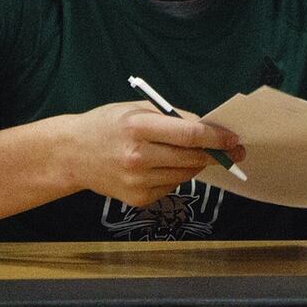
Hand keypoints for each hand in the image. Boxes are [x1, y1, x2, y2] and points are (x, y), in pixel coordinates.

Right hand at [63, 101, 243, 206]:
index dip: (216, 137)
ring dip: (197, 165)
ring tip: (197, 154)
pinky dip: (176, 176)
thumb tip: (207, 127)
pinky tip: (164, 165)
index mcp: (138, 127)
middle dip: (216, 154)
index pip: (189, 134)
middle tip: (232, 150)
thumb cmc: (107, 124)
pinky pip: (170, 187)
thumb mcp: (136, 108)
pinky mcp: (137, 199)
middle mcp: (138, 157)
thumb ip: (171, 116)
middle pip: (192, 158)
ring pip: (185, 175)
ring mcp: (137, 181)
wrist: (72, 154)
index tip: (233, 138)